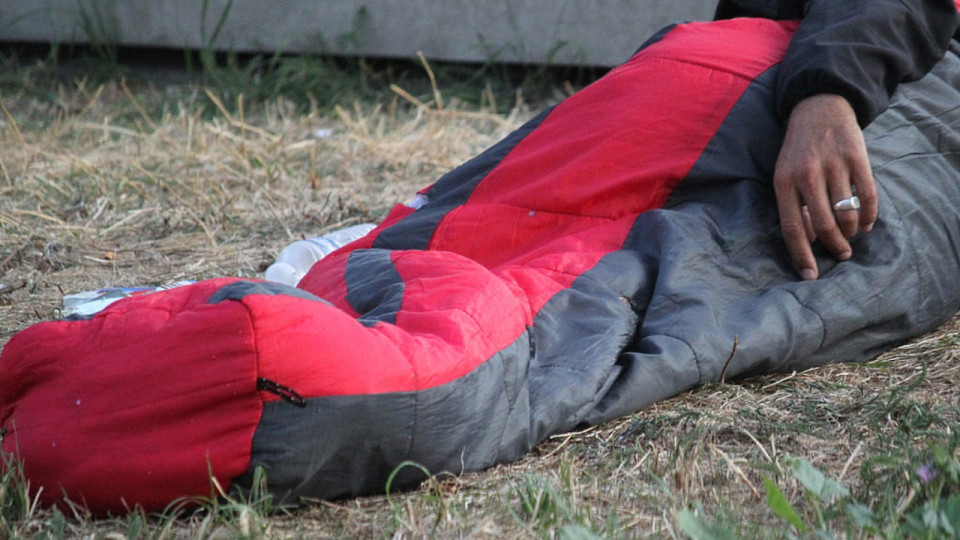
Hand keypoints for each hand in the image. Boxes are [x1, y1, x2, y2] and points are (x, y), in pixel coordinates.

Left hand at [773, 94, 877, 279]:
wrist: (818, 108)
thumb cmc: (798, 151)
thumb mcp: (784, 174)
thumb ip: (793, 205)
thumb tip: (807, 241)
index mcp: (783, 183)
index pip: (791, 228)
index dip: (801, 255)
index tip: (810, 275)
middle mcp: (806, 175)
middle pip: (822, 225)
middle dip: (833, 246)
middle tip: (841, 255)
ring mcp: (833, 166)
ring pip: (845, 213)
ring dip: (851, 232)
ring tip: (851, 236)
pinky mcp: (856, 158)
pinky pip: (867, 196)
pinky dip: (869, 216)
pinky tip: (866, 224)